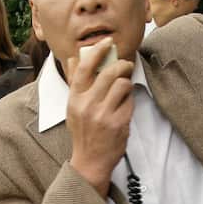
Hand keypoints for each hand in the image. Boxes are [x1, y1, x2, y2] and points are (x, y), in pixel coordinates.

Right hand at [67, 38, 133, 196]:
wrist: (90, 161)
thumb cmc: (83, 132)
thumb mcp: (72, 107)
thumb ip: (75, 82)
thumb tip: (72, 58)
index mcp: (74, 99)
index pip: (84, 68)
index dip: (97, 51)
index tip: (107, 42)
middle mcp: (87, 105)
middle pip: (108, 72)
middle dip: (121, 65)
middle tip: (125, 65)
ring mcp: (103, 114)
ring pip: (122, 84)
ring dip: (126, 83)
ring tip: (125, 88)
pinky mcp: (118, 123)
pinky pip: (129, 101)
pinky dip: (129, 99)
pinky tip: (125, 105)